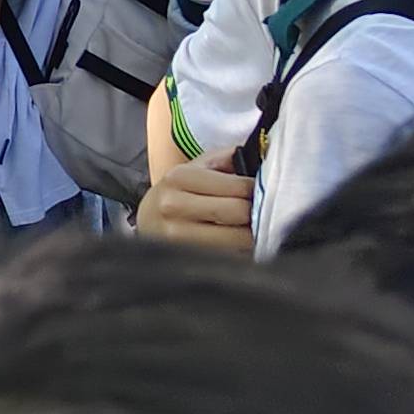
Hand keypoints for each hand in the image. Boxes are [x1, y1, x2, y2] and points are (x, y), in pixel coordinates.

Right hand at [136, 150, 255, 253]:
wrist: (147, 223)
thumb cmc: (178, 194)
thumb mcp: (195, 168)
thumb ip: (226, 159)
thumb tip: (266, 156)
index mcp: (179, 177)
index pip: (239, 186)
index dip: (259, 190)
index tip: (263, 193)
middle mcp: (174, 206)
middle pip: (240, 212)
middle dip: (257, 213)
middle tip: (260, 213)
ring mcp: (176, 236)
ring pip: (238, 239)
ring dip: (252, 236)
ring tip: (249, 230)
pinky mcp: (184, 258)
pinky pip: (230, 257)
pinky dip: (241, 252)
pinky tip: (237, 245)